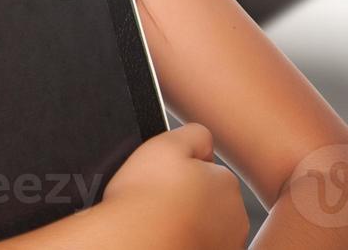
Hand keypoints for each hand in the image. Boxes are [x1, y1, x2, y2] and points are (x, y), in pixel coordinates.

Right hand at [101, 123, 248, 249]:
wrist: (137, 244)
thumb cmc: (147, 201)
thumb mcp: (165, 145)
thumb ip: (193, 133)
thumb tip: (204, 138)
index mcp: (226, 183)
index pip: (206, 169)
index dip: (181, 170)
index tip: (163, 177)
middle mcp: (235, 215)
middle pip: (208, 197)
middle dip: (188, 196)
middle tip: (159, 199)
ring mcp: (226, 242)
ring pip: (205, 223)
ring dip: (188, 220)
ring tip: (160, 220)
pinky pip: (198, 242)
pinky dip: (185, 239)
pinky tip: (167, 237)